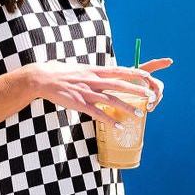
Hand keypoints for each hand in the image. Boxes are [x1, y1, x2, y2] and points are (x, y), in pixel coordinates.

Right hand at [28, 58, 172, 125]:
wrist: (43, 78)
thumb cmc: (60, 72)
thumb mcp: (79, 69)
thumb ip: (91, 73)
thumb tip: (99, 74)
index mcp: (94, 70)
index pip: (118, 70)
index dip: (134, 73)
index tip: (147, 75)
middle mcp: (93, 80)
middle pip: (119, 85)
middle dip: (136, 90)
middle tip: (150, 95)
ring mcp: (87, 93)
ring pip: (111, 101)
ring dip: (127, 108)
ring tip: (139, 114)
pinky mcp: (79, 104)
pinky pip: (97, 114)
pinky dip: (109, 121)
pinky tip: (119, 126)